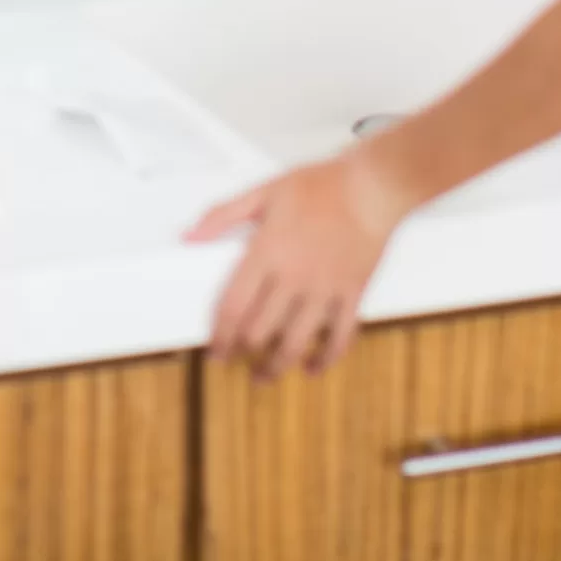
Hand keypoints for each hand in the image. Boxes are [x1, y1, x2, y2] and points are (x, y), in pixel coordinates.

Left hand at [188, 150, 409, 378]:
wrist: (372, 186)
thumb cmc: (320, 185)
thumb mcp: (264, 192)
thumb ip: (223, 214)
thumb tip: (189, 235)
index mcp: (268, 253)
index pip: (234, 307)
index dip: (220, 335)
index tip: (214, 349)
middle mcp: (294, 278)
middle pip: (259, 331)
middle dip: (241, 352)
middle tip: (232, 358)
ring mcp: (325, 290)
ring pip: (295, 343)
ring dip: (275, 366)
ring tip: (263, 375)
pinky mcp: (352, 295)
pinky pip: (339, 337)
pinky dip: (325, 358)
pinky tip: (312, 366)